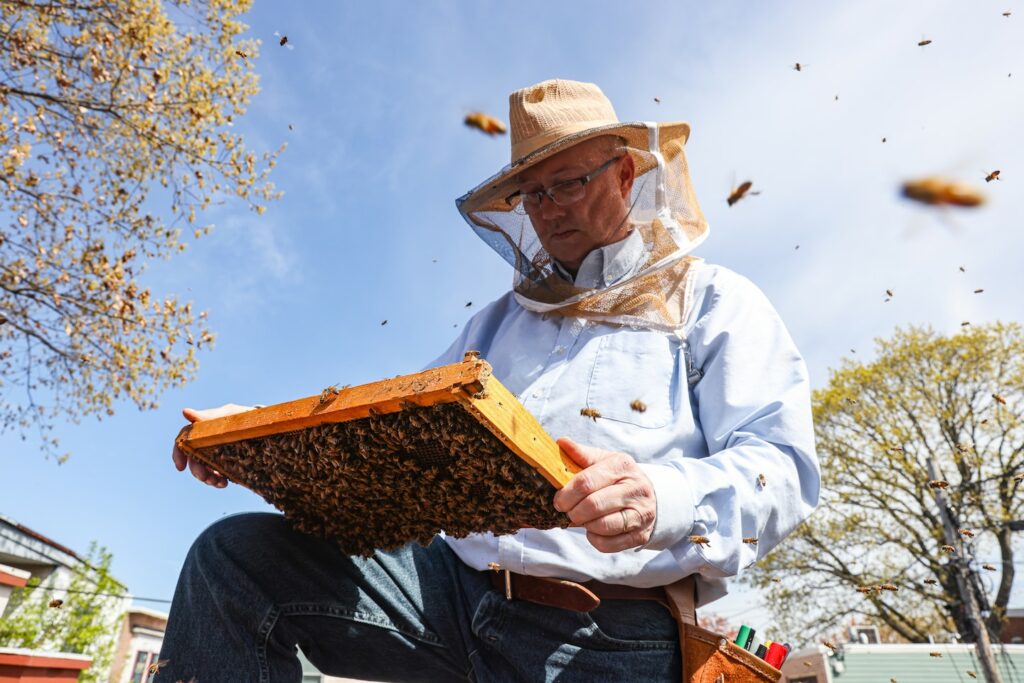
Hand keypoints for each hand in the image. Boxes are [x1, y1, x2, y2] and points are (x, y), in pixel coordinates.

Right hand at [171, 403, 255, 487]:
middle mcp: (206, 442)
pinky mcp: (226, 462)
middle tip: (206, 479)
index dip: (179, 454)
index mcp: (202, 430)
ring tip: (220, 483)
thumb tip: (185, 412)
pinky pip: (217, 474)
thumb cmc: (243, 416)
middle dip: (197, 471)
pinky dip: (218, 480)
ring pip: (204, 469)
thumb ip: (207, 416)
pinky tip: (225, 482)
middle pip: (193, 459)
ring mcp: (215, 453)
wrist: (264, 425)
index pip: (184, 441)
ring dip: (208, 478)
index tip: (180, 468)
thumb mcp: (228, 415)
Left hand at [552, 437, 657, 551]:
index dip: (567, 493)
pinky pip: (609, 544)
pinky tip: (594, 529)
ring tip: (581, 518)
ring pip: (602, 526)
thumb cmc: (618, 477)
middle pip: (593, 505)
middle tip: (566, 511)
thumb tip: (561, 442)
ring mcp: (641, 513)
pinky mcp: (641, 535)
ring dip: (584, 524)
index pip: (587, 481)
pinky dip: (595, 539)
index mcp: (623, 466)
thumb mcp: (603, 460)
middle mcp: (636, 489)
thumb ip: (581, 454)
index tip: (558, 499)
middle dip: (572, 511)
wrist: (649, 495)